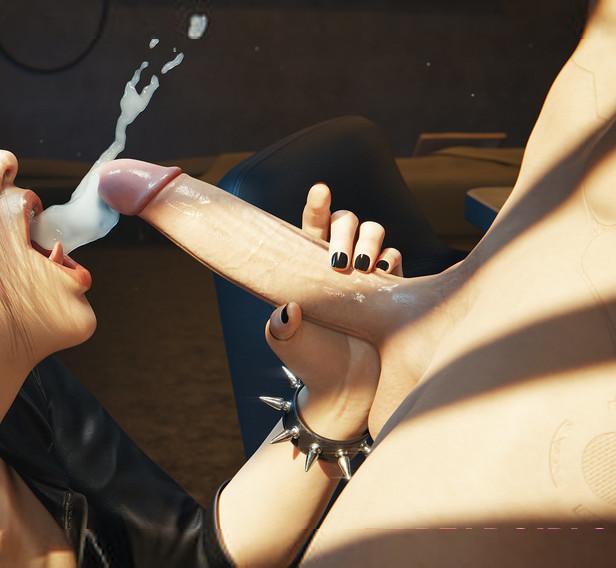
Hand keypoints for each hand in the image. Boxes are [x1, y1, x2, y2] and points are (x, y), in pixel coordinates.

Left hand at [263, 184, 400, 437]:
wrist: (346, 389)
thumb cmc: (310, 361)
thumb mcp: (286, 342)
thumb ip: (281, 326)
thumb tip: (286, 312)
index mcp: (304, 267)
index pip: (310, 226)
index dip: (317, 206)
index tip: (321, 191)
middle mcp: (335, 264)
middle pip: (346, 221)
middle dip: (345, 229)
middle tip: (340, 261)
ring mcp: (365, 273)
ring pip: (374, 232)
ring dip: (371, 240)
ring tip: (363, 267)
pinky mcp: (391, 287)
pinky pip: (396, 256)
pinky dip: (392, 259)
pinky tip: (383, 274)